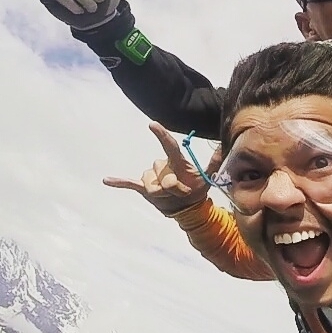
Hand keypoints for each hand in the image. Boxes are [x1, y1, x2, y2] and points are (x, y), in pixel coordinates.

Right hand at [104, 122, 221, 215]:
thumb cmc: (196, 190)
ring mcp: (152, 176)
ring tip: (168, 195)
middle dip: (171, 185)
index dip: (162, 135)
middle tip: (180, 192)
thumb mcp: (207, 177)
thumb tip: (224, 146)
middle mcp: (163, 166)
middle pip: (161, 172)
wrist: (185, 207)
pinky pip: (130, 183)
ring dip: (159, 191)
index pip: (169, 146)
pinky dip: (119, 182)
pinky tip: (107, 180)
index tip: (153, 125)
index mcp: (178, 162)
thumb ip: (215, 162)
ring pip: (150, 181)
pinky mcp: (144, 186)